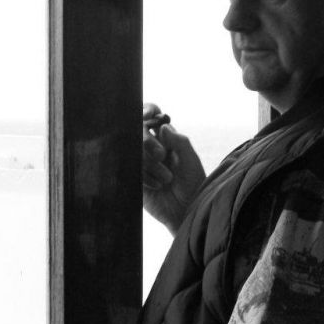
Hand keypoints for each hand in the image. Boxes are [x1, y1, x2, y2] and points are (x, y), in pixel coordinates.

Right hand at [143, 103, 205, 233]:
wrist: (186, 212)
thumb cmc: (193, 185)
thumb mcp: (191, 161)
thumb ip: (180, 141)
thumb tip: (162, 125)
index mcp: (167, 139)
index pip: (152, 117)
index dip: (148, 111)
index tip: (150, 113)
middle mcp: (152, 147)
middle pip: (139, 132)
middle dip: (149, 143)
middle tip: (162, 156)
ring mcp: (141, 162)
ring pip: (134, 150)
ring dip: (150, 165)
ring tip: (167, 180)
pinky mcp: (133, 178)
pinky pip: (129, 168)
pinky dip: (144, 176)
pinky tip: (157, 187)